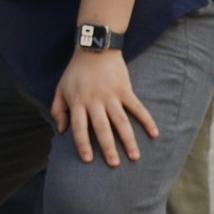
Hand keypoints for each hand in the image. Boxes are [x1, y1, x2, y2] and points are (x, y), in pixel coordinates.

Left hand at [51, 51, 156, 166]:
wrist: (94, 49)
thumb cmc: (75, 72)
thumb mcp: (60, 89)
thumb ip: (58, 110)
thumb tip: (61, 131)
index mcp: (78, 101)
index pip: (79, 127)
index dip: (82, 143)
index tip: (87, 159)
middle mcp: (94, 100)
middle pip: (102, 127)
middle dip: (108, 147)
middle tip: (114, 164)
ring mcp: (111, 95)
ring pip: (121, 121)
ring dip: (129, 140)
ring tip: (135, 157)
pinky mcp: (125, 90)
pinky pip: (138, 107)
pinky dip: (147, 120)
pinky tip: (155, 133)